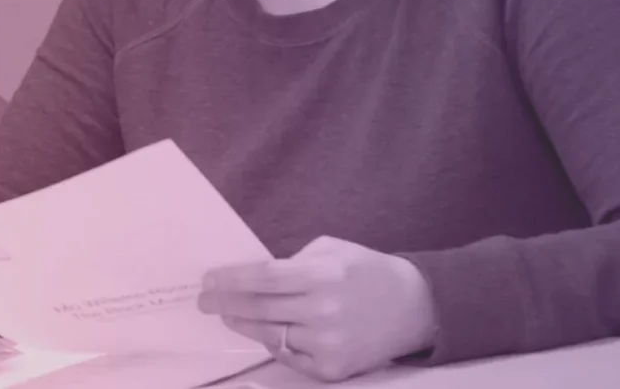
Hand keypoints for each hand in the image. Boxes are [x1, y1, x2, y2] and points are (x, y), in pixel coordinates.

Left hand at [197, 236, 438, 382]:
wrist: (414, 307)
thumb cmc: (366, 271)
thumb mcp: (331, 250)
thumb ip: (292, 262)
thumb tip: (249, 275)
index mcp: (323, 276)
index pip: (263, 278)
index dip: (230, 279)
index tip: (208, 279)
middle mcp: (324, 311)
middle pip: (259, 308)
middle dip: (224, 303)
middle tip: (204, 301)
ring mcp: (328, 344)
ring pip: (268, 335)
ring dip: (243, 324)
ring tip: (228, 314)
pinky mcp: (332, 369)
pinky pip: (288, 356)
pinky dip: (272, 343)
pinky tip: (263, 331)